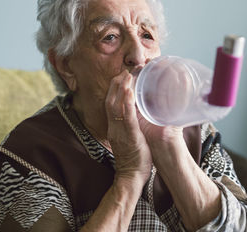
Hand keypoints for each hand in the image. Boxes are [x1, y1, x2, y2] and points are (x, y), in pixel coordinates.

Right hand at [105, 70, 151, 185]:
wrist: (131, 176)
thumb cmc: (134, 157)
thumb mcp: (129, 137)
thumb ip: (129, 125)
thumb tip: (136, 114)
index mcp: (114, 126)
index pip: (111, 102)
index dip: (115, 88)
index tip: (122, 75)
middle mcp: (114, 126)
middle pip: (110, 100)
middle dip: (116, 84)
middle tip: (125, 69)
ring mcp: (119, 131)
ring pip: (115, 106)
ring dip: (121, 89)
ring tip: (127, 74)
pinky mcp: (129, 136)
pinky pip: (126, 118)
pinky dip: (127, 104)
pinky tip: (130, 92)